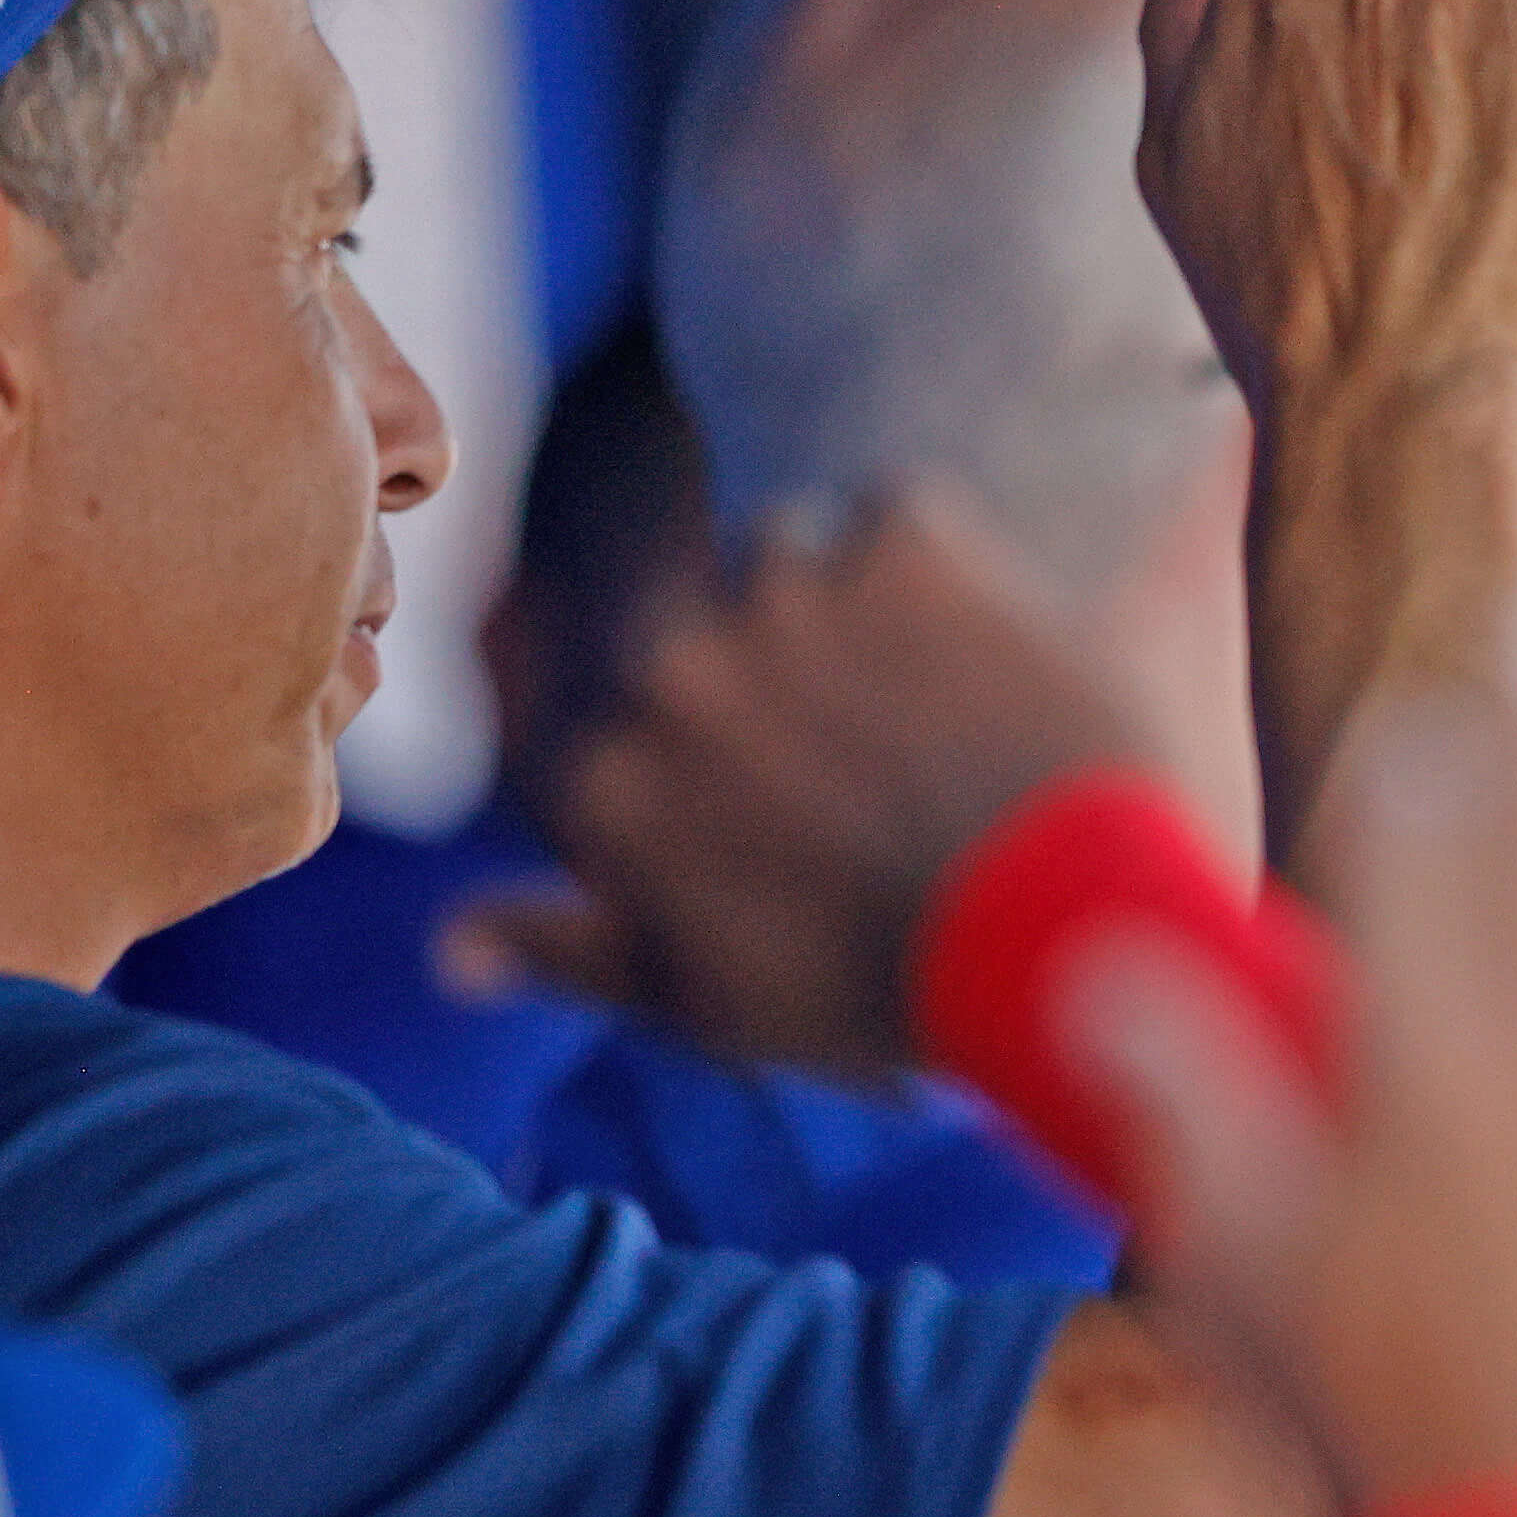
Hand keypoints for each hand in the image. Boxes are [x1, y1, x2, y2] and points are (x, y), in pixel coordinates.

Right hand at [447, 493, 1157, 1079]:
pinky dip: (940, 567)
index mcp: (605, 778)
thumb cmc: (888, 994)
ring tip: (936, 707)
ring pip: (791, 553)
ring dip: (847, 608)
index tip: (810, 807)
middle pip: (703, 630)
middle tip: (885, 759)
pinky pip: (898, 514)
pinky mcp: (900, 537)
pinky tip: (988, 659)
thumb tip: (446, 948)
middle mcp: (668, 670)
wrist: (1070, 935)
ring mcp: (782, 595)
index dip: (729, 762)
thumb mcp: (711, 1003)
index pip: (635, 727)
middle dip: (780, 679)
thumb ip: (572, 955)